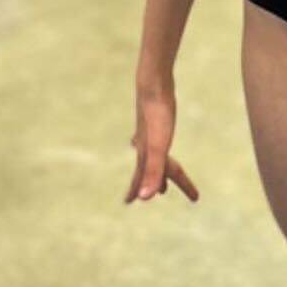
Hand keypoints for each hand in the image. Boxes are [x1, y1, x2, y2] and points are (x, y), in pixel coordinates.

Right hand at [125, 80, 199, 204]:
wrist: (153, 83)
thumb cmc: (158, 116)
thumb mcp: (159, 148)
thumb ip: (154, 172)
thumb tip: (147, 199)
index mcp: (147, 153)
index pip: (147, 177)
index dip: (143, 190)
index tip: (128, 202)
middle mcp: (145, 143)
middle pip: (150, 168)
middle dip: (150, 182)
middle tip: (151, 194)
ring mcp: (148, 129)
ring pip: (150, 153)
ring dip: (154, 165)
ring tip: (159, 168)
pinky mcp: (154, 117)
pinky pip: (151, 135)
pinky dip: (149, 142)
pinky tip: (147, 135)